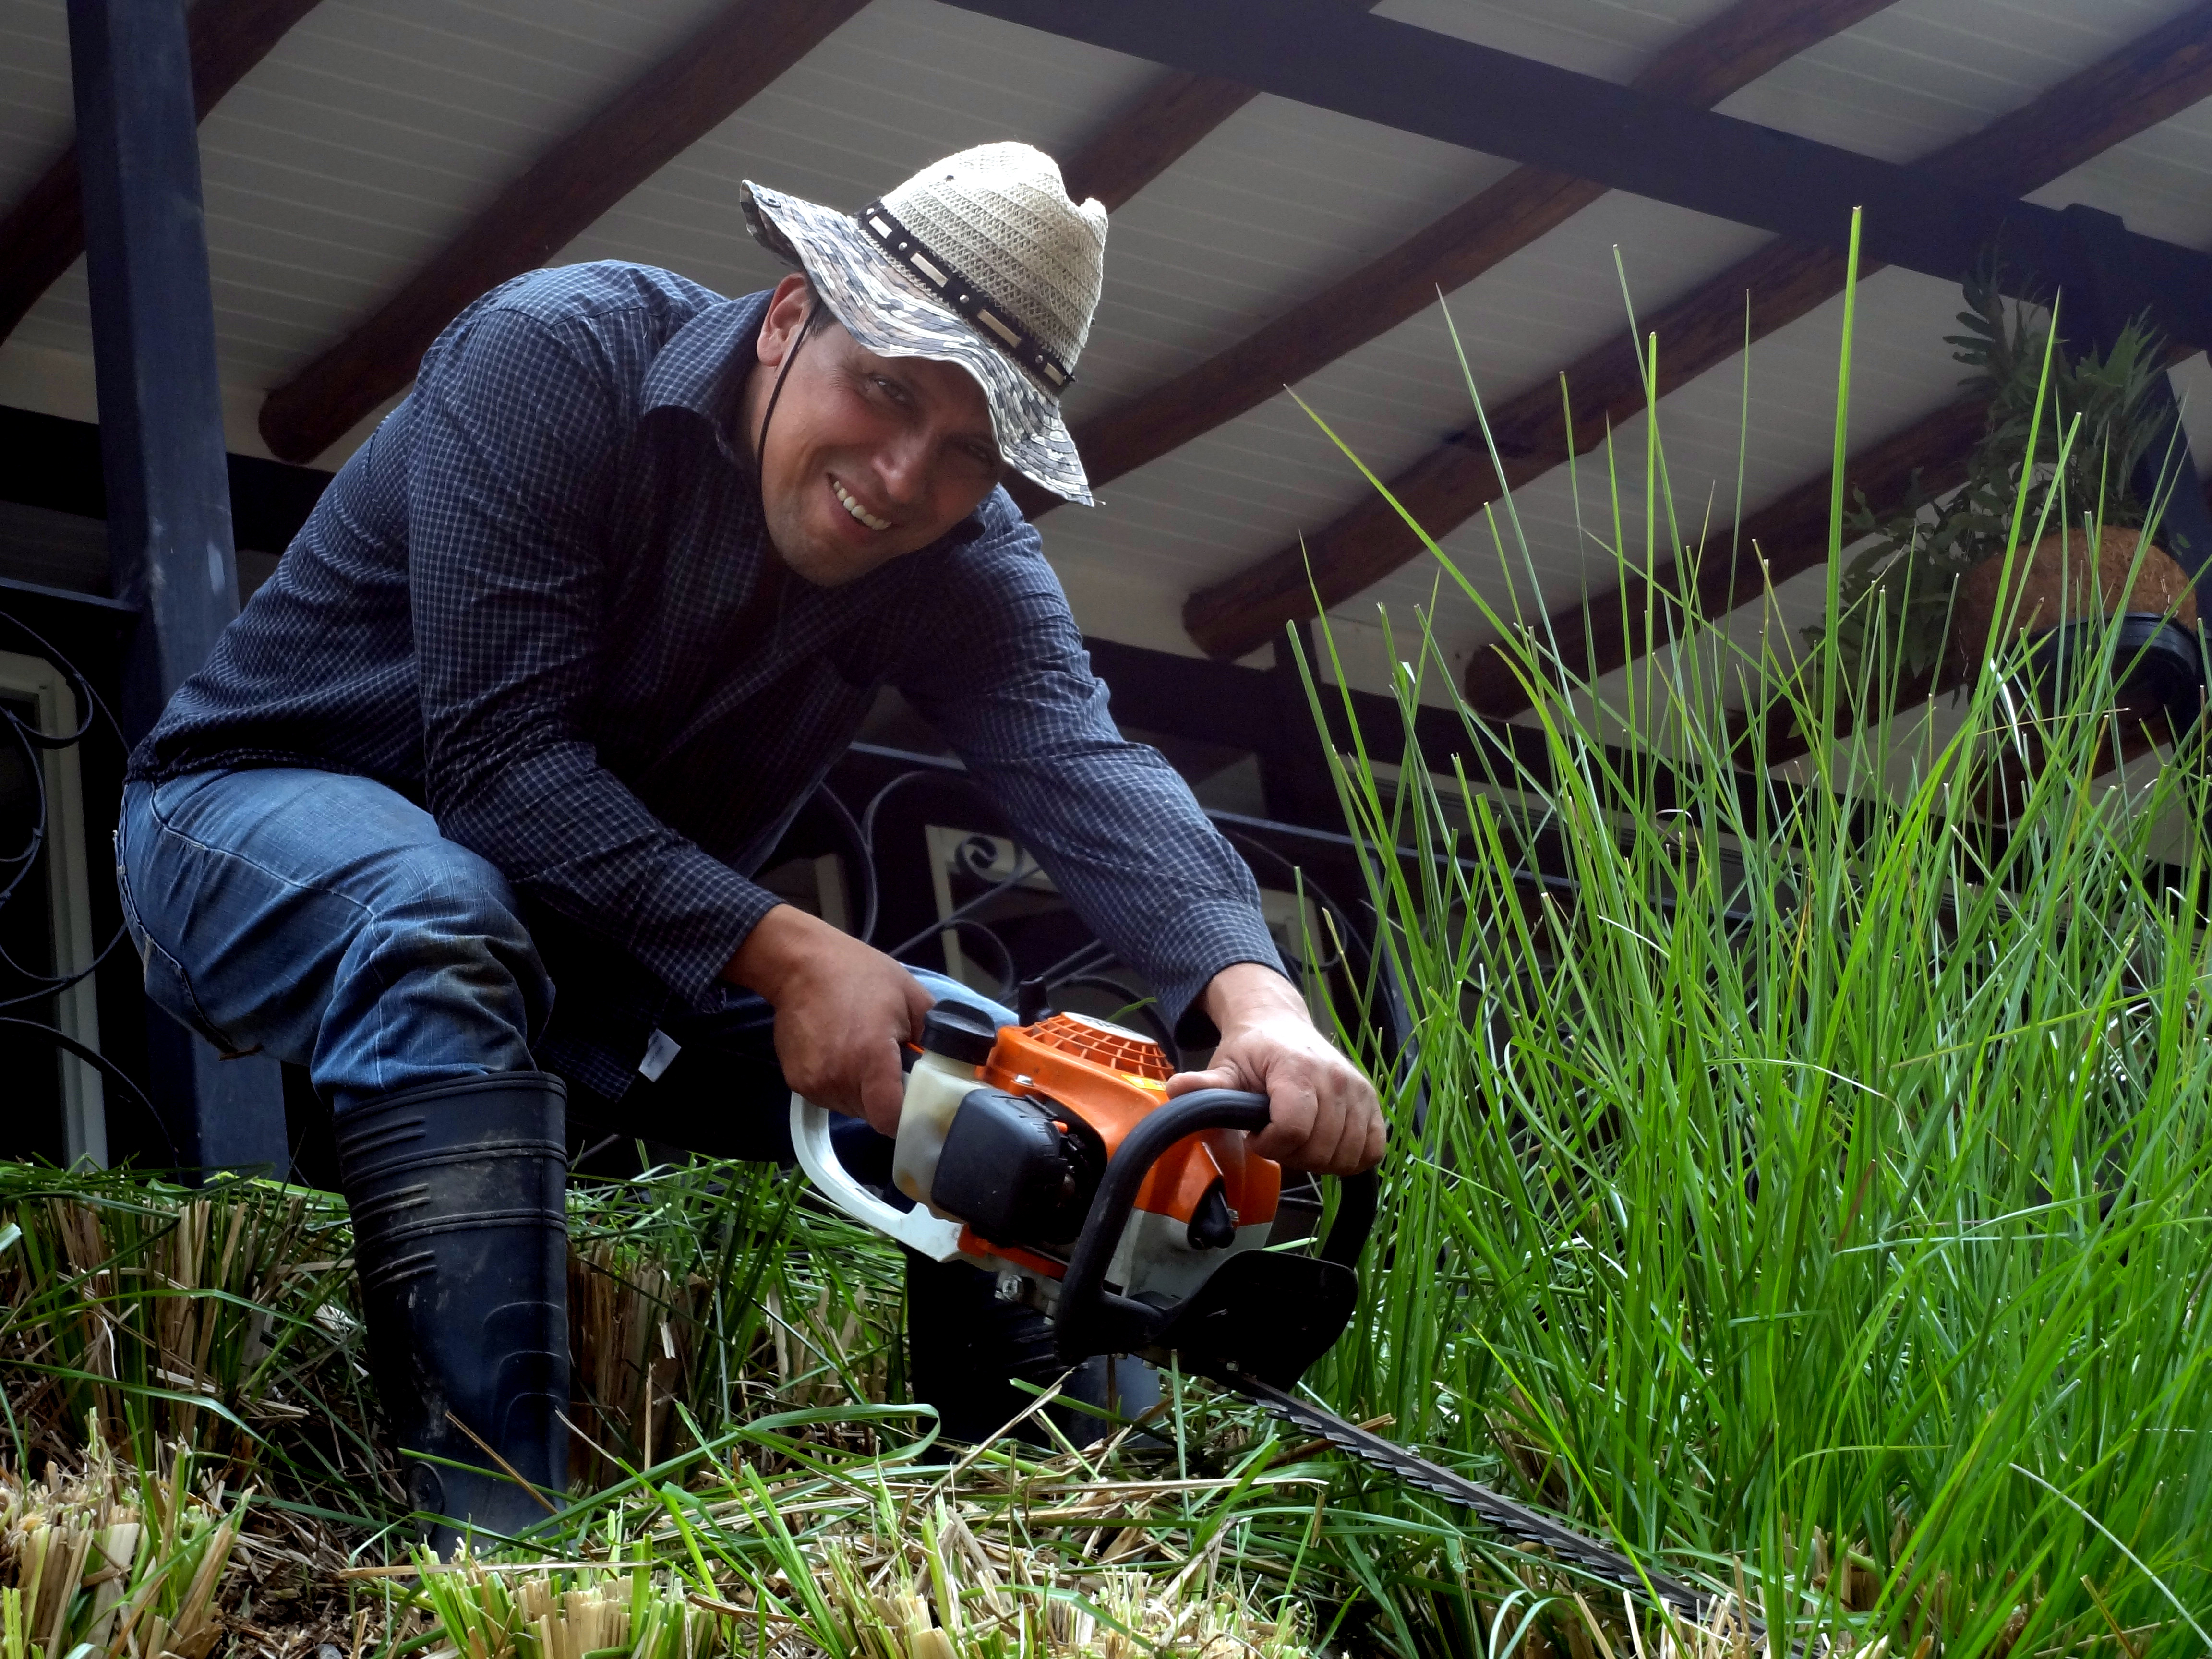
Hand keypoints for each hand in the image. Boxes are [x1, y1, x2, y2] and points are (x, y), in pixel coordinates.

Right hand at [723, 905, 932, 1135]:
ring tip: (862, 1055)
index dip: (909, 1116)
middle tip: (891, 1066)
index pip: (891, 1118)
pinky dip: (840, 1085)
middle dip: (888, 1098)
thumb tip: (950, 1069)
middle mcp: (838, 1077)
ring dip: (863, 1093)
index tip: (918, 1101)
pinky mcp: (796, 1082)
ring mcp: (813, 1083)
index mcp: (869, 1057)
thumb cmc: (859, 974)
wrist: (800, 964)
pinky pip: (829, 1098)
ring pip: (851, 1109)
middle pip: (873, 1115)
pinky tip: (839, 1055)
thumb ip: (934, 1038)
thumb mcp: (911, 997)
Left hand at [1166, 962, 1384, 1175]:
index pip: (1292, 1129)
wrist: (1282, 1025)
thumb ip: (1206, 1085)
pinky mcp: (1373, 1103)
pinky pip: (1371, 1151)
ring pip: (1345, 1156)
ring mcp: (1359, 1092)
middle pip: (1319, 1149)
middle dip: (1291, 1155)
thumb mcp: (1225, 1066)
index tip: (1255, 1134)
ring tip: (1298, 1138)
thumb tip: (1175, 1090)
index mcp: (1298, 1069)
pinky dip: (1349, 1158)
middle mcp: (1336, 1079)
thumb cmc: (1252, 1051)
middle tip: (1275, 1137)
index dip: (1269, 1144)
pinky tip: (1325, 1144)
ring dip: (1318, 1160)